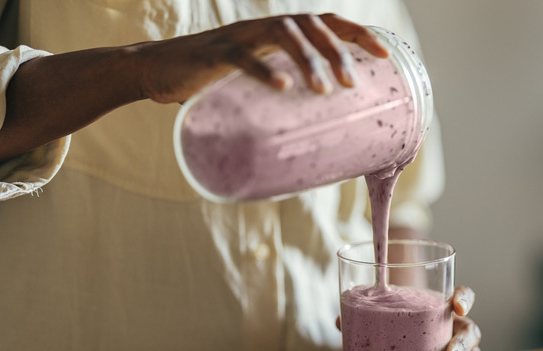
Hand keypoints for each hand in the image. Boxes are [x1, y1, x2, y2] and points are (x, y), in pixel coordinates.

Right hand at [132, 13, 389, 102]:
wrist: (157, 70)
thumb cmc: (213, 83)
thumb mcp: (256, 86)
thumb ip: (283, 98)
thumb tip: (318, 135)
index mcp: (279, 34)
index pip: (326, 23)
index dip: (358, 34)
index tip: (385, 55)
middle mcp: (264, 27)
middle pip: (312, 25)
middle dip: (338, 52)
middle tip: (352, 85)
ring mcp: (239, 36)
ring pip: (283, 33)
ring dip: (309, 60)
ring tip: (324, 90)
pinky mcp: (214, 53)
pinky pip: (242, 56)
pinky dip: (264, 69)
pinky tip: (283, 87)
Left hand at [334, 285, 482, 350]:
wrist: (405, 349)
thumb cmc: (399, 328)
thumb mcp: (385, 320)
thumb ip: (366, 317)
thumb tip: (340, 321)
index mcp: (442, 310)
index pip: (463, 296)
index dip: (464, 298)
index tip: (456, 306)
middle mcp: (456, 330)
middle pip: (471, 333)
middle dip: (461, 347)